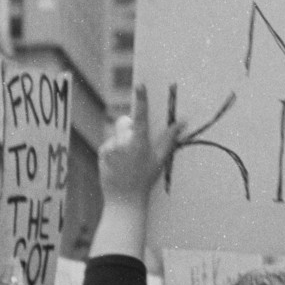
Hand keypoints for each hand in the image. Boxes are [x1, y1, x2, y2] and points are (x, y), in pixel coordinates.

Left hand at [99, 84, 185, 204]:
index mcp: (140, 143)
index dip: (142, 99)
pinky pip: (109, 143)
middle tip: (136, 146)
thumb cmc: (145, 179)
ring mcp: (111, 147)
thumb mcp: (159, 159)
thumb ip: (170, 138)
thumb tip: (182, 121)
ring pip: (117, 133)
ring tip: (127, 160)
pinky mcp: (102, 151)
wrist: (124, 199)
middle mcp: (124, 143)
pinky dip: (113, 150)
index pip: (141, 116)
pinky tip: (118, 164)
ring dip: (122, 141)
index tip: (140, 85)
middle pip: (126, 122)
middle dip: (130, 128)